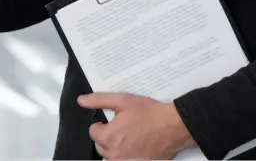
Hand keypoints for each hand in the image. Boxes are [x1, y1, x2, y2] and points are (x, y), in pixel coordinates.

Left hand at [78, 92, 195, 159]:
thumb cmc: (150, 114)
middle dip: (108, 136)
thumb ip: (99, 100)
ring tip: (129, 137)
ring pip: (110, 156)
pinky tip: (135, 146)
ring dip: (115, 148)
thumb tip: (82, 101)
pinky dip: (126, 155)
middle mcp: (114, 154)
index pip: (93, 132)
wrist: (173, 126)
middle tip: (123, 127)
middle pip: (101, 146)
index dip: (102, 124)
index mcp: (108, 137)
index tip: (114, 121)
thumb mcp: (122, 100)